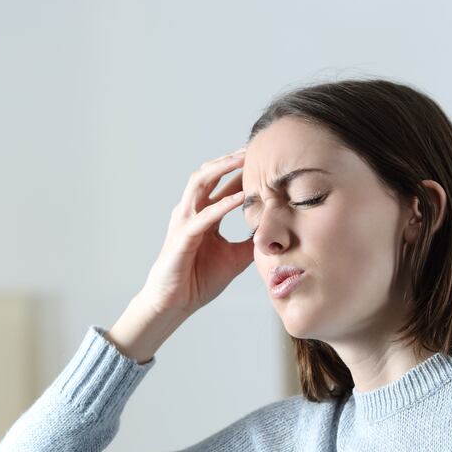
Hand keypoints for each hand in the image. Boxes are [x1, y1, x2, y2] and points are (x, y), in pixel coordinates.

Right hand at [137, 147, 253, 318]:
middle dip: (229, 159)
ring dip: (221, 170)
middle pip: (208, 174)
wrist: (175, 304)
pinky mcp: (182, 238)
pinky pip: (203, 216)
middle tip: (253, 148)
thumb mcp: (235, 258)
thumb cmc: (198, 280)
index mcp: (204, 215)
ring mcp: (184, 222)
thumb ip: (251, 242)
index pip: (222, 185)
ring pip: (199, 184)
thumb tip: (277, 234)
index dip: (241, 171)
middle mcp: (191, 212)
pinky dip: (222, 205)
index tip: (264, 159)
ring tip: (243, 159)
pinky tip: (240, 197)